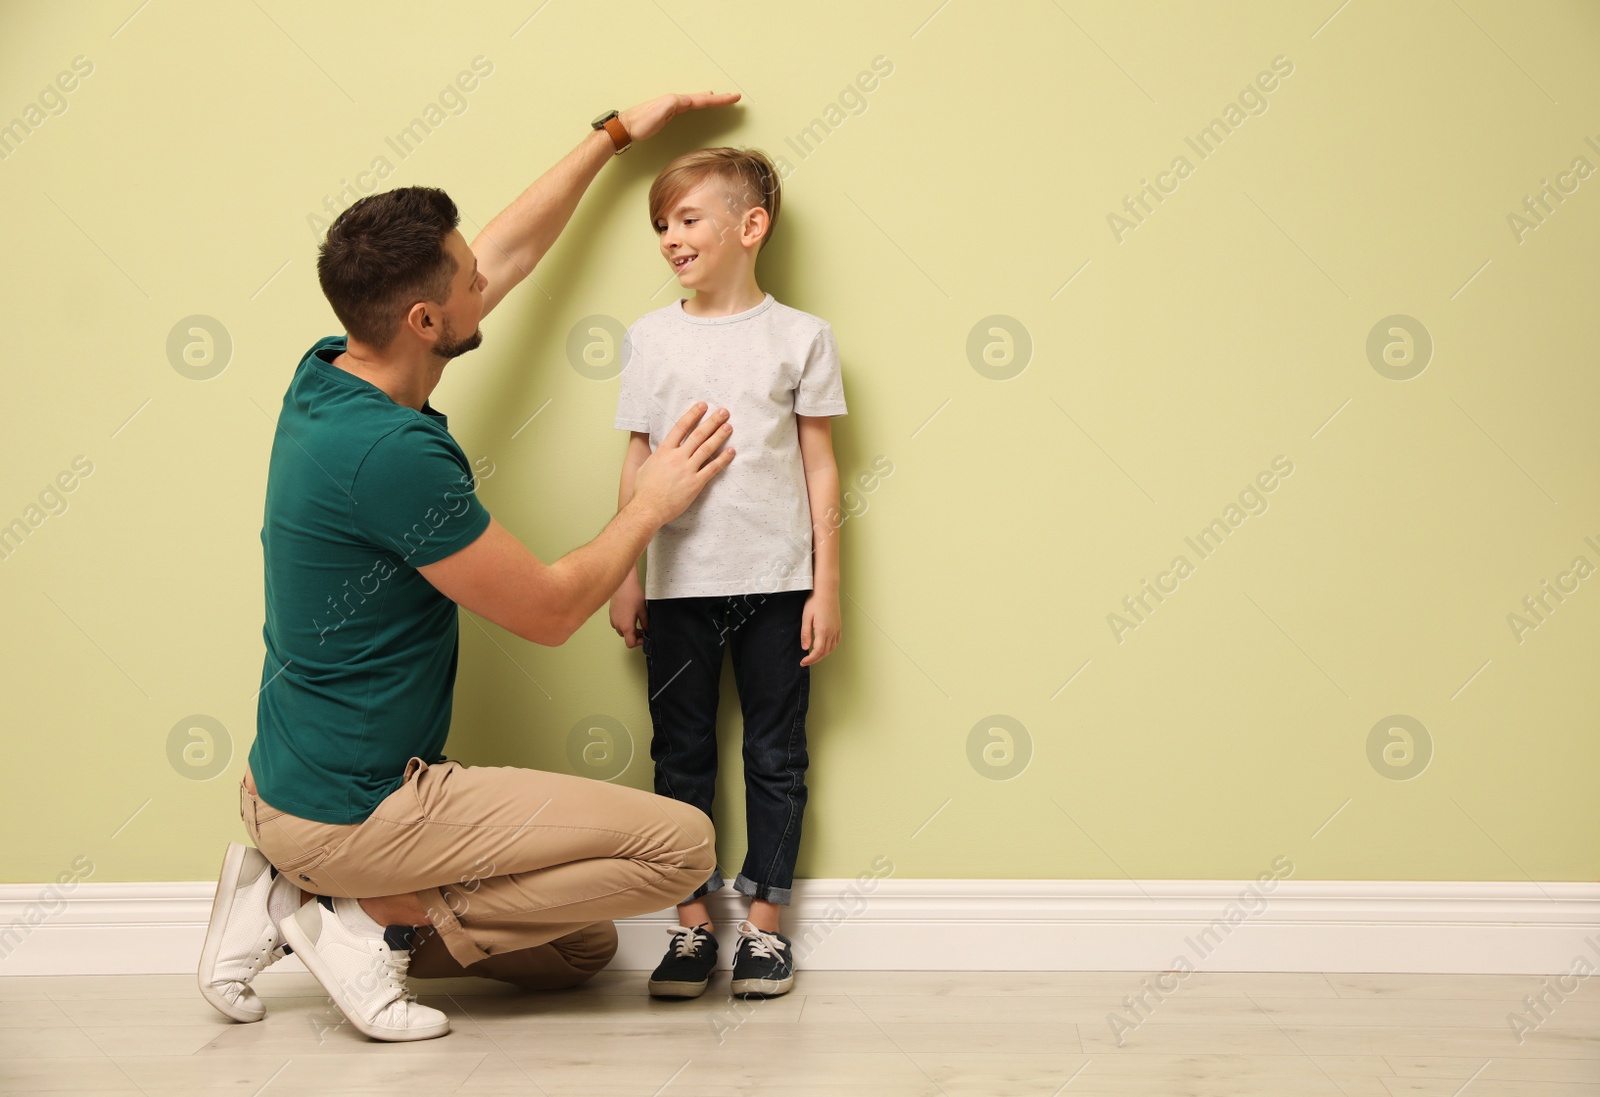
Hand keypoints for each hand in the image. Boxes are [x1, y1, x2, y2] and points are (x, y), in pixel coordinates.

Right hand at [609, 572, 648, 647]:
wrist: (623, 584)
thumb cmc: (633, 596)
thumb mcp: (643, 611)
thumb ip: (646, 623)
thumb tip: (647, 630)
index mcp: (626, 627)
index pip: (630, 643)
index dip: (639, 642)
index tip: (644, 636)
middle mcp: (617, 625)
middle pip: (626, 637)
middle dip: (635, 635)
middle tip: (643, 628)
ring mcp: (613, 619)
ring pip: (621, 630)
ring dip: (629, 629)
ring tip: (637, 620)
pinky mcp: (611, 614)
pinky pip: (617, 623)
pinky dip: (623, 623)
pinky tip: (630, 614)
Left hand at [619, 91, 740, 144]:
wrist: (626, 126)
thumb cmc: (642, 121)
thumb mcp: (661, 110)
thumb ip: (675, 103)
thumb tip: (688, 100)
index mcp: (677, 100)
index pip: (702, 99)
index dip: (719, 100)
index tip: (734, 97)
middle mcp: (676, 101)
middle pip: (701, 98)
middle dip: (718, 98)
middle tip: (733, 97)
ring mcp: (672, 106)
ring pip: (696, 101)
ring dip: (708, 99)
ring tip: (718, 97)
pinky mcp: (667, 113)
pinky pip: (688, 106)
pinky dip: (697, 103)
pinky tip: (696, 104)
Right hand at [631, 402, 733, 525]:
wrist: (647, 508)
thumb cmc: (643, 490)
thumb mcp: (644, 466)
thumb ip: (655, 456)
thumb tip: (659, 450)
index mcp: (664, 451)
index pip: (680, 427)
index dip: (693, 415)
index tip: (702, 406)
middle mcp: (677, 457)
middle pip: (698, 435)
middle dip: (712, 422)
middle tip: (723, 412)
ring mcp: (687, 470)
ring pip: (706, 448)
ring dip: (719, 436)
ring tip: (729, 426)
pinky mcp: (695, 483)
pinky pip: (712, 469)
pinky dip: (722, 459)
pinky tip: (731, 451)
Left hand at [799, 589, 839, 666]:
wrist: (827, 590)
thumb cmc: (815, 601)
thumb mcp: (806, 617)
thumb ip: (806, 634)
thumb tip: (805, 647)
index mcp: (823, 631)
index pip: (817, 652)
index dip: (810, 659)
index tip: (803, 662)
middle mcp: (832, 631)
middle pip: (825, 652)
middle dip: (815, 659)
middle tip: (806, 661)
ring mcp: (836, 628)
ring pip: (831, 648)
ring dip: (823, 655)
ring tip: (814, 656)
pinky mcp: (838, 625)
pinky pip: (836, 641)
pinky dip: (830, 648)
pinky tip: (825, 647)